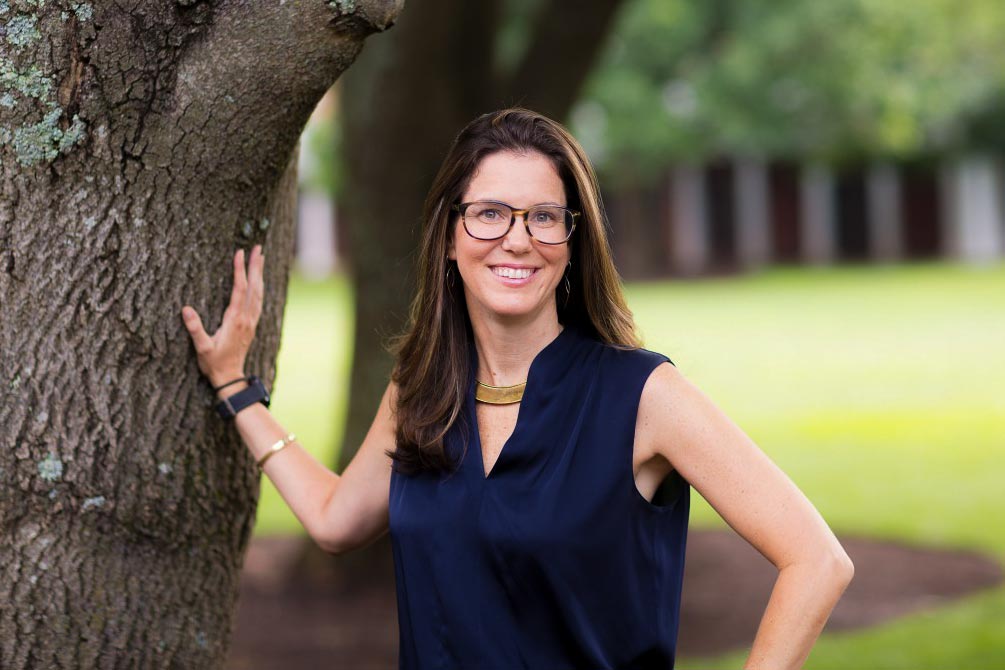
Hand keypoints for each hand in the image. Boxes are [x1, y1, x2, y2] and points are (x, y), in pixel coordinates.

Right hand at [181, 245, 264, 387]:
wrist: (231, 377)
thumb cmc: (214, 363)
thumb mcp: (202, 348)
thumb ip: (195, 329)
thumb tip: (186, 309)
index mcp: (235, 320)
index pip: (239, 289)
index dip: (239, 270)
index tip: (239, 253)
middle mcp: (247, 318)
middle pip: (254, 287)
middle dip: (256, 266)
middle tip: (258, 248)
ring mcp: (251, 321)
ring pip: (259, 293)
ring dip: (260, 274)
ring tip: (261, 258)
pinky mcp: (252, 325)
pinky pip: (258, 301)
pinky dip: (260, 287)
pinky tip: (259, 282)